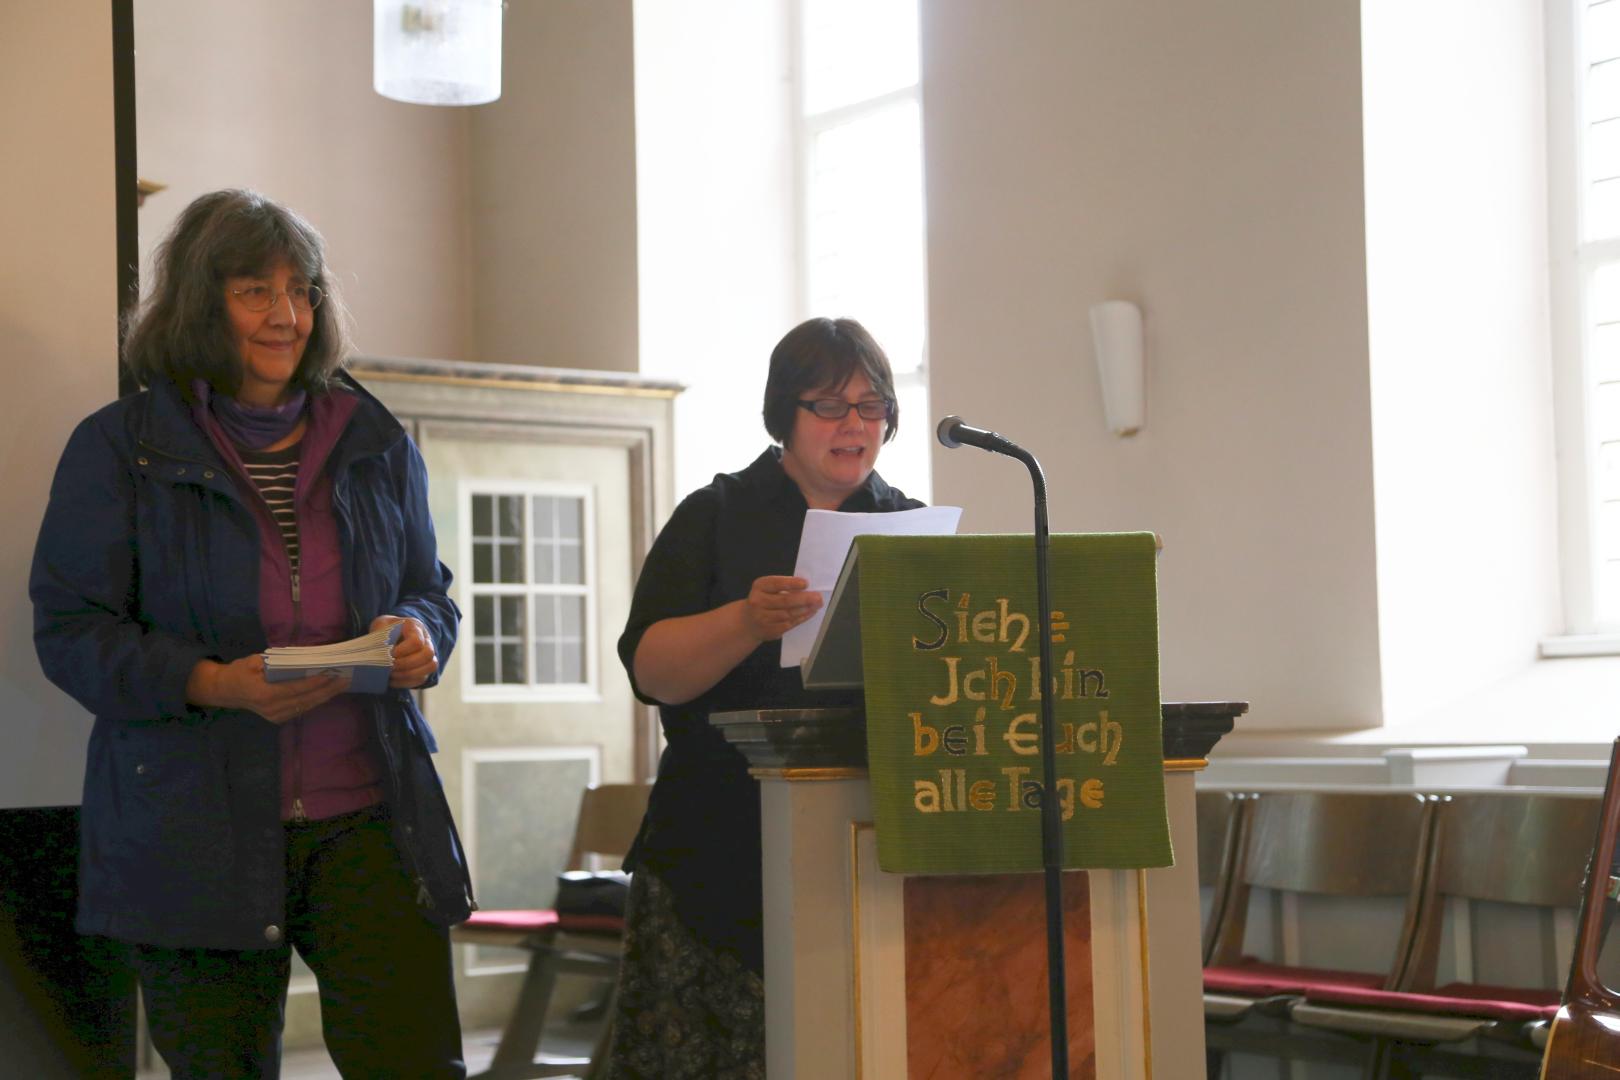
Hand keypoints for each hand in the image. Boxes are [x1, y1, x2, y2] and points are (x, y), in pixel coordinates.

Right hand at [187, 655, 345, 725]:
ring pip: (307, 706)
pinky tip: (329, 692)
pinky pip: (302, 708)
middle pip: (306, 700)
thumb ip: (275, 662)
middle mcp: (272, 709)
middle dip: (328, 689)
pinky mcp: (279, 718)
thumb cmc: (239, 672)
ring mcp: (276, 716)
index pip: (296, 688)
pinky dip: (316, 700)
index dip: (315, 682)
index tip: (332, 673)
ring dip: (326, 695)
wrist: (225, 691)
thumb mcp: (253, 661)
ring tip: (342, 684)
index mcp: (264, 694)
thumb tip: (300, 659)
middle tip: (346, 679)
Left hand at [371, 615, 438, 688]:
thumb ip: (380, 635)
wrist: (389, 634)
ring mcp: (428, 654)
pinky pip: (422, 678)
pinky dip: (407, 682)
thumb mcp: (380, 626)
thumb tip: (381, 653)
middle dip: (407, 664)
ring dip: (409, 674)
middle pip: (428, 654)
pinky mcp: (425, 667)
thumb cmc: (384, 629)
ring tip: (392, 675)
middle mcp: (426, 639)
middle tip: (390, 667)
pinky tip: (393, 681)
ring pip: (431, 666)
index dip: (403, 651)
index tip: (388, 655)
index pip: (416, 641)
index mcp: (415, 626)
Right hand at [741, 575, 821, 643]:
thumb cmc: (764, 600)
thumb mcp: (768, 589)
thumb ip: (783, 587)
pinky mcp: (769, 630)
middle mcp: (758, 601)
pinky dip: (801, 618)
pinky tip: (810, 613)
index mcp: (759, 586)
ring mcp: (762, 618)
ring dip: (805, 610)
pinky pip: (788, 624)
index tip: (806, 583)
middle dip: (804, 599)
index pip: (776, 583)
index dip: (791, 583)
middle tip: (818, 597)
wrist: (748, 622)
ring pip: (788, 614)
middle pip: (784, 600)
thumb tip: (807, 588)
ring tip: (817, 605)